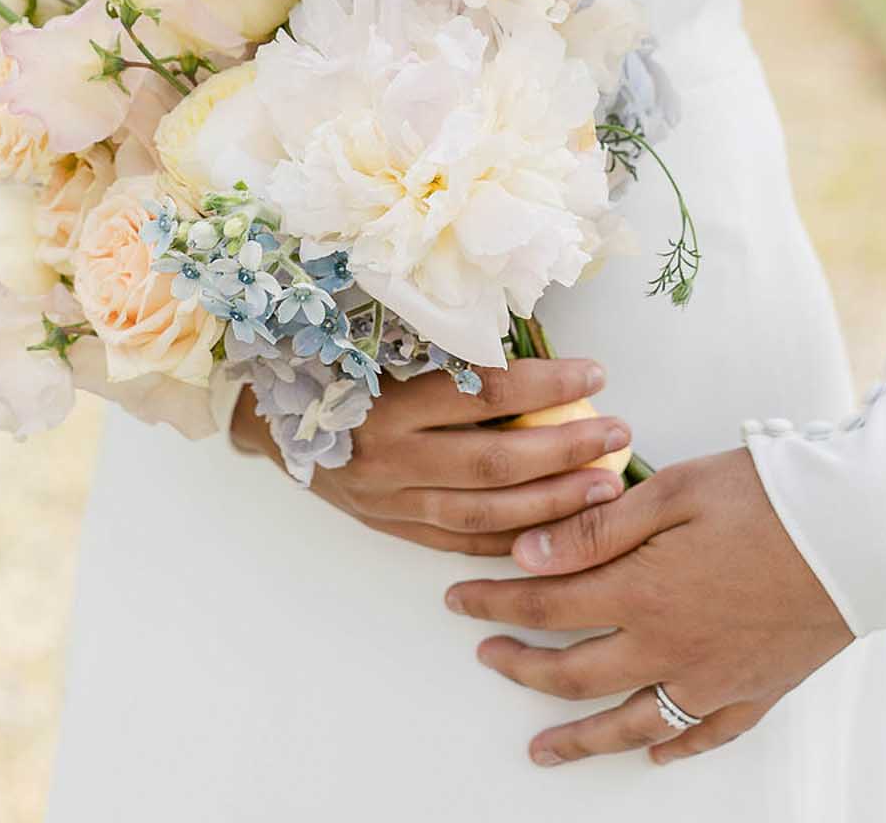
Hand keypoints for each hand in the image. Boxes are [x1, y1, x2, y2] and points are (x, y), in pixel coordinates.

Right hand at [231, 356, 631, 554]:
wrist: (267, 419)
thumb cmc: (336, 365)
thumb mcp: (382, 343)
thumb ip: (449, 349)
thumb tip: (535, 341)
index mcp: (387, 398)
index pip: (482, 392)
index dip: (545, 383)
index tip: (595, 372)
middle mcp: (389, 456)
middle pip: (494, 461)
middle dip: (565, 449)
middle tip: (618, 433)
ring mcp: (391, 501)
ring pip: (486, 514)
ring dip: (554, 502)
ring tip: (606, 485)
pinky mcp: (392, 530)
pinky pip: (462, 545)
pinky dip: (514, 540)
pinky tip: (560, 530)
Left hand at [444, 444, 855, 765]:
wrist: (859, 532)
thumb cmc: (768, 496)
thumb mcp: (674, 490)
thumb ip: (598, 527)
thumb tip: (528, 553)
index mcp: (642, 592)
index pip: (546, 604)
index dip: (496, 602)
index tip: (459, 600)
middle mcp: (669, 648)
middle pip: (574, 674)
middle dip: (520, 669)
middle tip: (485, 659)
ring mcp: (713, 679)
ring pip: (629, 723)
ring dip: (578, 739)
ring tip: (542, 749)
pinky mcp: (756, 691)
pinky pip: (702, 736)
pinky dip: (669, 748)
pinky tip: (649, 751)